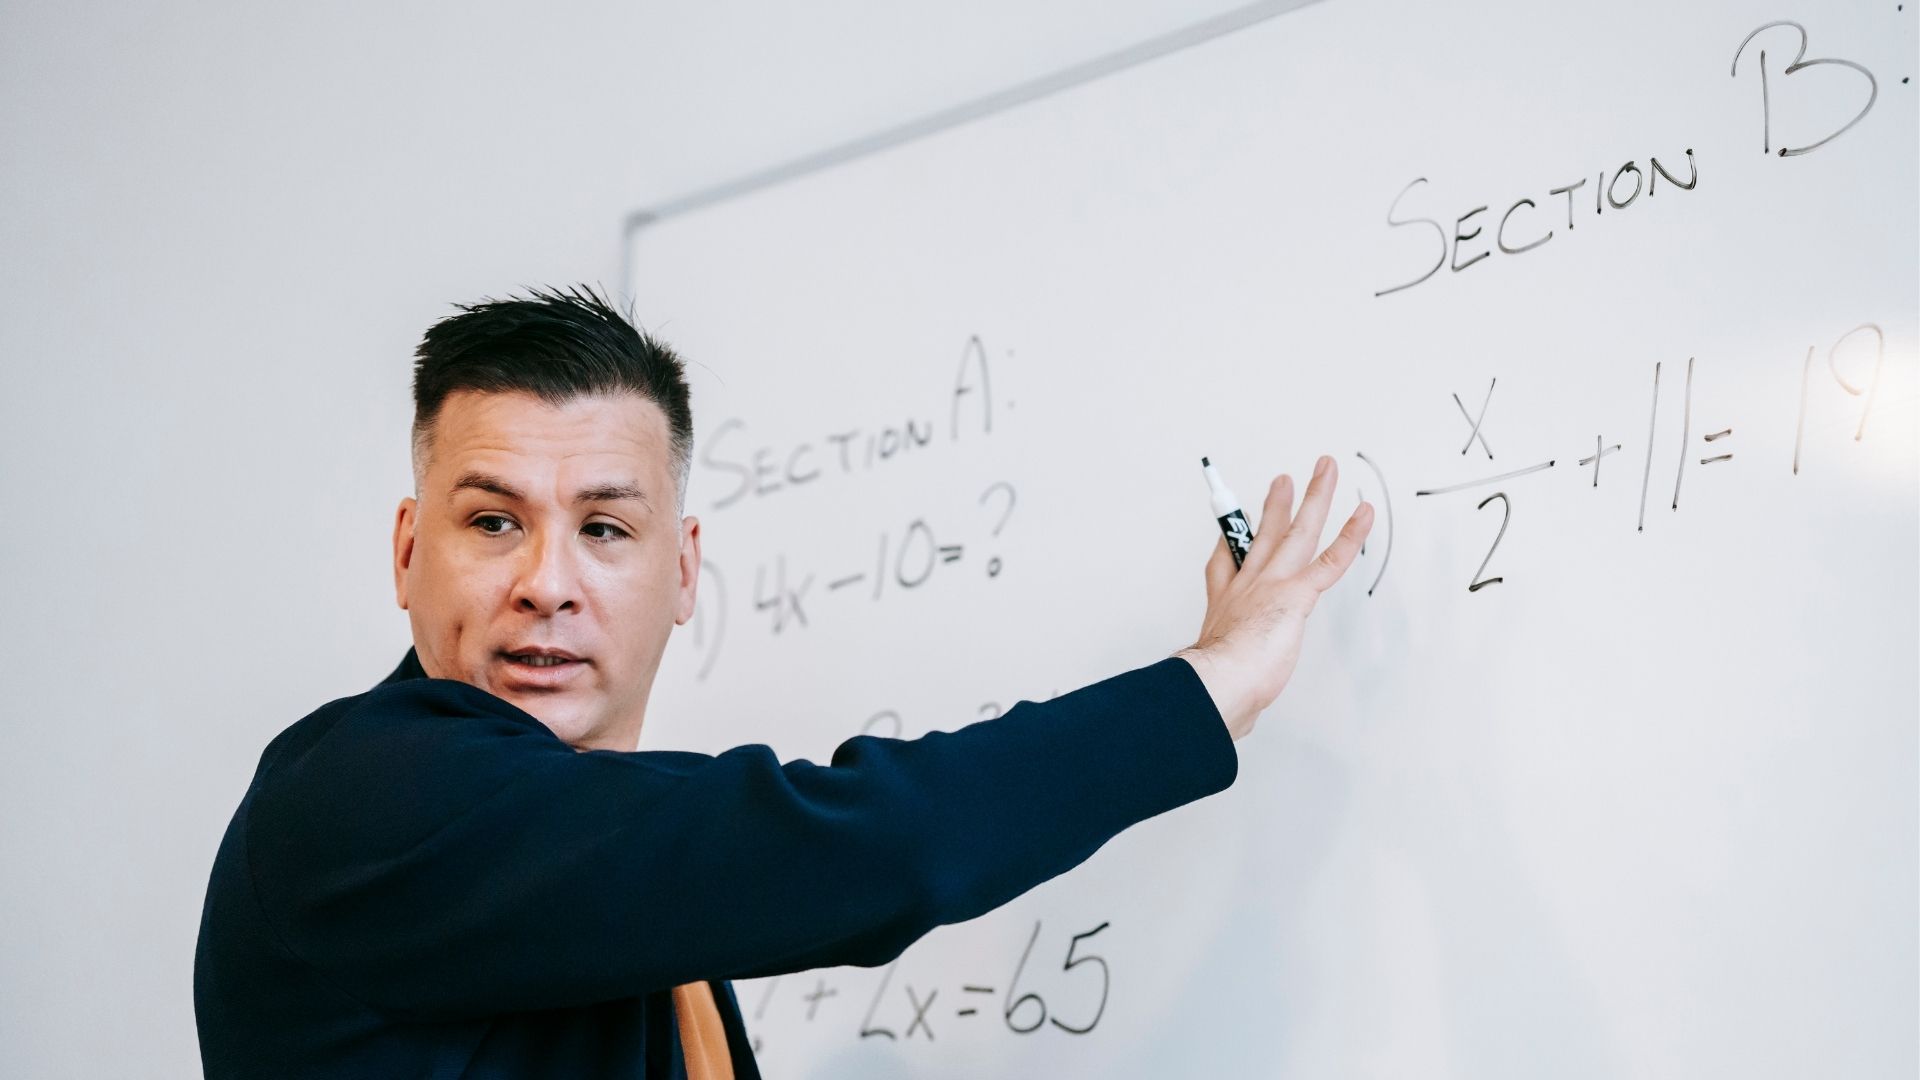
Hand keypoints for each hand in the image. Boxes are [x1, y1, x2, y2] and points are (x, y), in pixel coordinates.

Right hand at [1175, 455, 1373, 740]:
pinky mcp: (1297, 592)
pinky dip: (1351, 534)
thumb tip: (1236, 719)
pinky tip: (1364, 513)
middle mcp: (1247, 586)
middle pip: (1264, 536)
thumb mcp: (1218, 682)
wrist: (1219, 684)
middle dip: (1274, 506)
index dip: (1231, 547)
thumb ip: (1234, 689)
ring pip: (1298, 531)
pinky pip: (1331, 559)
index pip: (1226, 568)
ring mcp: (1272, 584)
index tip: (1232, 533)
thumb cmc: (1217, 688)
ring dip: (1314, 497)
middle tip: (1282, 482)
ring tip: (1324, 470)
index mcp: (1225, 606)